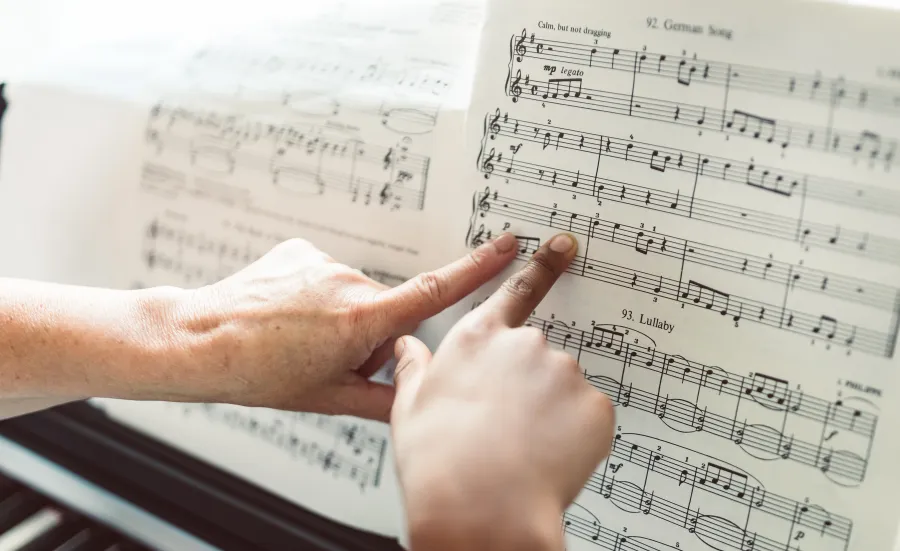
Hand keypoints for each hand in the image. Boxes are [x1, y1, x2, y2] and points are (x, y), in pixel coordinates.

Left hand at [161, 234, 518, 420]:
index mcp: (361, 320)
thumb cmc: (259, 373)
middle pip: (384, 309)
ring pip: (352, 293)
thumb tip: (418, 404)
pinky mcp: (301, 250)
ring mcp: (322, 262)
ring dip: (337, 314)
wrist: (199, 340)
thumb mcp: (328, 397)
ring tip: (295, 337)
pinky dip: (314, 294)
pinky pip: (325, 274)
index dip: (478, 268)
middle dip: (368, 333)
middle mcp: (348, 283)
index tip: (507, 244)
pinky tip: (284, 313)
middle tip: (324, 357)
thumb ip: (385, 400)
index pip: (435, 291)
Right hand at [390, 233, 614, 550]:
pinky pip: (588, 417)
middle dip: (528, 387)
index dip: (544, 267)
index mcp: (478, 339)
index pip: (517, 292)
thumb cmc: (439, 460)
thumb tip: (406, 348)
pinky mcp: (595, 406)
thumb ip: (414, 369)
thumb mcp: (408, 408)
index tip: (563, 246)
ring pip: (563, 390)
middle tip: (505, 427)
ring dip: (550, 413)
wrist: (479, 508)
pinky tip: (547, 457)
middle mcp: (525, 345)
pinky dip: (574, 436)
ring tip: (521, 450)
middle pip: (537, 358)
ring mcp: (564, 372)